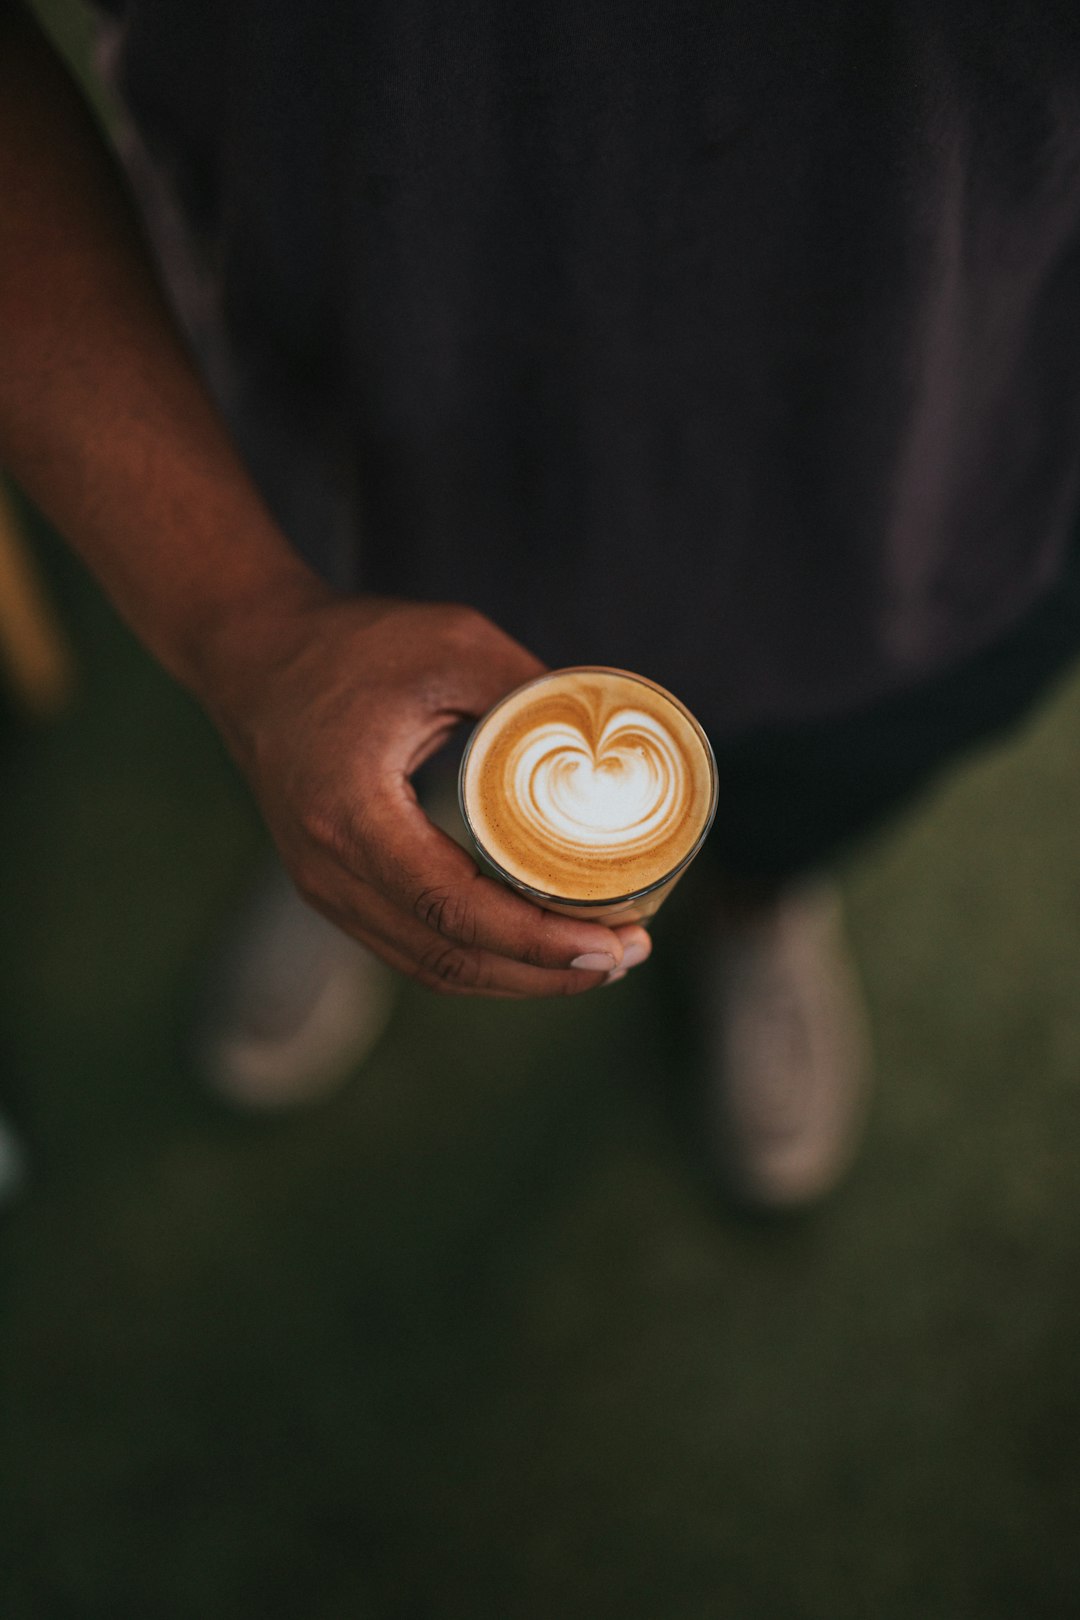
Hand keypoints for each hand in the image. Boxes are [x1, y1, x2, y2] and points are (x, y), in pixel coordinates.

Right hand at [202, 588, 650, 995]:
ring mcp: (324, 887)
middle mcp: (328, 869)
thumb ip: (530, 691)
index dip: (537, 941)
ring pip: (430, 967)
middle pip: (448, 958)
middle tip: (624, 953)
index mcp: (351, 814)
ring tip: (595, 960)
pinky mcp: (333, 888)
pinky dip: (478, 960)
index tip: (609, 940)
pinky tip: (533, 949)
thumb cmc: (351, 645)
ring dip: (516, 976)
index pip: (454, 909)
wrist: (253, 655)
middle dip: (545, 972)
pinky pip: (412, 948)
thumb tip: (611, 743)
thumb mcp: (453, 644)